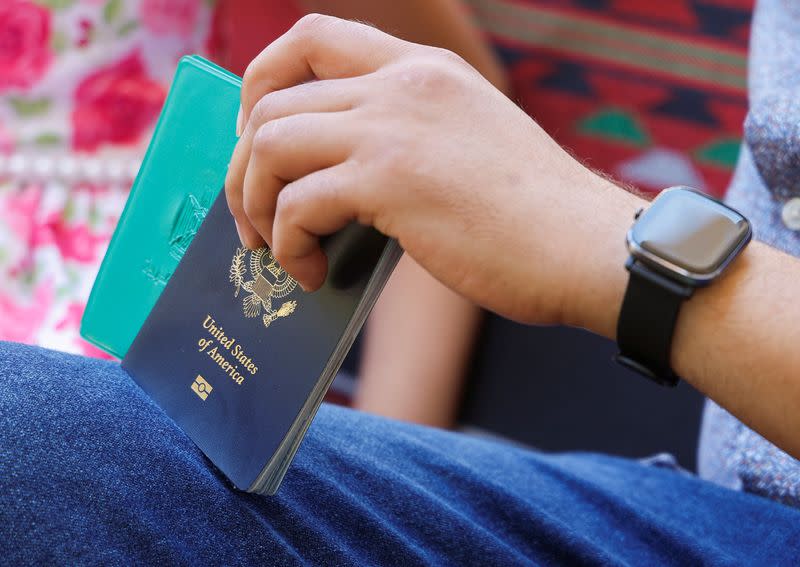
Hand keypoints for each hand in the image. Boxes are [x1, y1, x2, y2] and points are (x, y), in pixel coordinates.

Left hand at [225, 14, 639, 325]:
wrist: (588, 248)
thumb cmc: (533, 218)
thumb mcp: (468, 145)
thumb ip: (406, 140)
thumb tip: (332, 182)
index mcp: (424, 69)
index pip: (311, 36)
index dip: (262, 80)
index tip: (257, 135)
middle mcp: (404, 83)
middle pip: (271, 97)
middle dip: (244, 164)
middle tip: (254, 216)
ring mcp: (396, 127)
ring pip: (269, 143)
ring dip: (256, 204)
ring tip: (277, 249)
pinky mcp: (392, 181)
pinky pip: (296, 204)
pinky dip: (288, 244)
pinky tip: (312, 273)